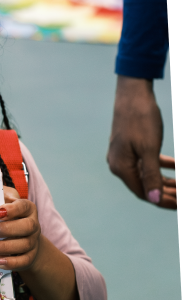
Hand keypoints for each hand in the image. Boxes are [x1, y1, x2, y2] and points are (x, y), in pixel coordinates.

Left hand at [0, 186, 41, 271]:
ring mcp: (33, 241)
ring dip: (4, 247)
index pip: (24, 206)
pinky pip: (24, 261)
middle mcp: (33, 224)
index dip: (12, 209)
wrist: (21, 237)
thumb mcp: (2, 201)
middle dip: (8, 229)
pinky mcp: (30, 257)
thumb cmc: (6, 215)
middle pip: (28, 226)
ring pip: (24, 245)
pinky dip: (11, 263)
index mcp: (27, 209)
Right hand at [108, 75, 177, 208]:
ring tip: (182, 183)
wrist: (132, 94)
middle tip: (184, 195)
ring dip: (165, 180)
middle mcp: (119, 164)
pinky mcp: (129, 147)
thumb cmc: (141, 120)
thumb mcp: (149, 149)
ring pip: (146, 174)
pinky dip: (162, 166)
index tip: (180, 205)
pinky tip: (177, 165)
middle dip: (165, 192)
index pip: (143, 192)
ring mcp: (123, 155)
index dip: (161, 201)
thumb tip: (153, 200)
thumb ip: (152, 175)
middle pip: (144, 185)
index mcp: (121, 167)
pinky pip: (146, 162)